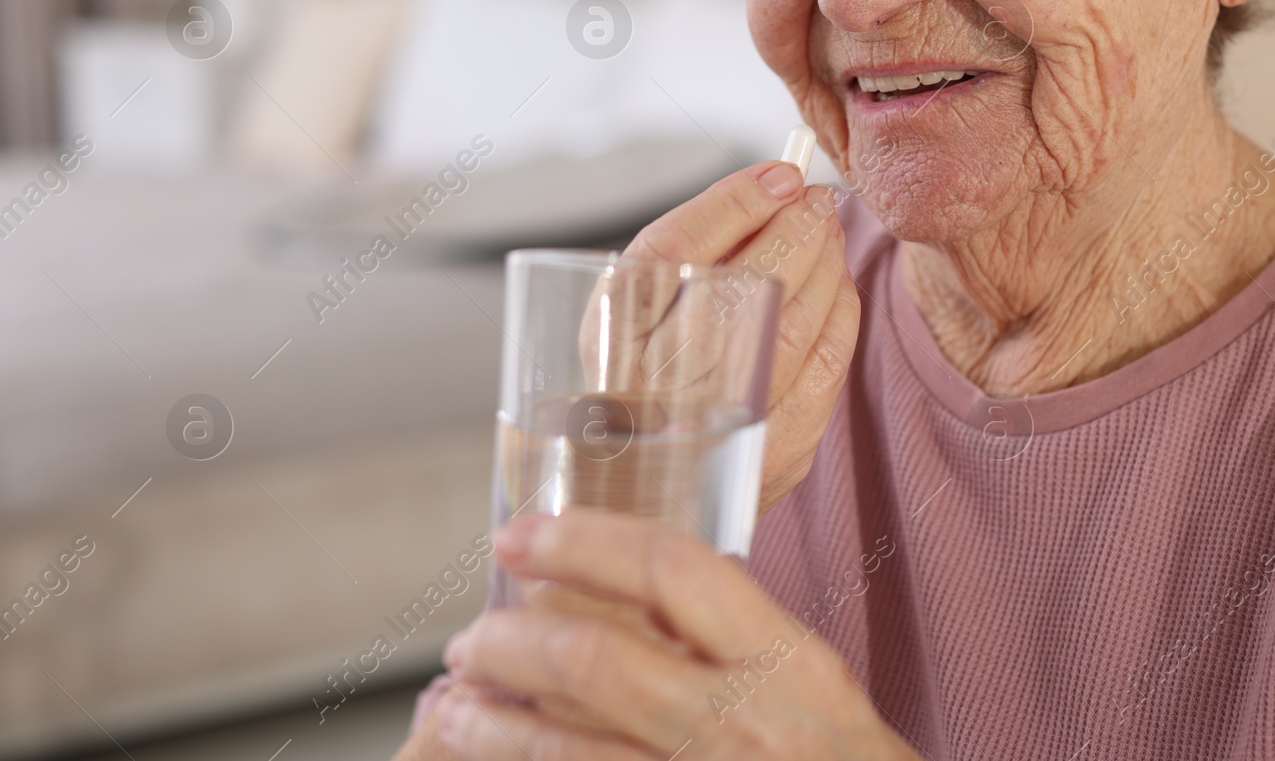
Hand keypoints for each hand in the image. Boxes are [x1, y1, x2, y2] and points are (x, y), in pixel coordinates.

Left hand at [430, 511, 918, 759]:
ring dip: (491, 725)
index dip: (586, 542)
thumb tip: (650, 597)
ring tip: (449, 705)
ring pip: (568, 749)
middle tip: (467, 636)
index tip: (523, 534)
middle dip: (511, 642)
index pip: (676, 572)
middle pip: (599, 662)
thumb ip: (748, 645)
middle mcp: (747, 723)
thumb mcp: (825, 695)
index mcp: (791, 664)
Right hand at [624, 161, 858, 512]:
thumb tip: (779, 184)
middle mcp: (654, 391)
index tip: (781, 174)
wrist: (644, 493)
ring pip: (794, 328)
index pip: (673, 252)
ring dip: (826, 268)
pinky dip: (840, 317)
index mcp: (608, 339)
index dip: (736, 203)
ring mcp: (715, 431)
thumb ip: (694, 246)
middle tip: (817, 201)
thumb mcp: (636, 307)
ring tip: (828, 236)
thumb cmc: (645, 379)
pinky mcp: (770, 456)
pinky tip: (837, 289)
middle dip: (795, 231)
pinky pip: (824, 371)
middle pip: (742, 288)